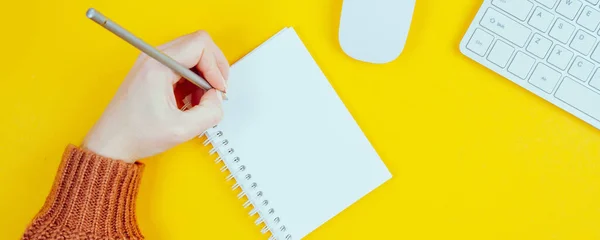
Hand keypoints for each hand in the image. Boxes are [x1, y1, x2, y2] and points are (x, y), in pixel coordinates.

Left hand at [83, 30, 228, 162]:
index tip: (218, 89)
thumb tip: (218, 97)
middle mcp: (154, 57)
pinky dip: (194, 80)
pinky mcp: (154, 70)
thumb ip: (210, 112)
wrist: (112, 143)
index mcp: (157, 65)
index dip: (216, 67)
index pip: (200, 46)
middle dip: (214, 68)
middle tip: (216, 91)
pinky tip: (190, 100)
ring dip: (204, 75)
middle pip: (198, 44)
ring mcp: (153, 62)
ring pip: (193, 54)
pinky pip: (184, 65)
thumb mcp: (182, 129)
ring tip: (200, 100)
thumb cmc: (136, 134)